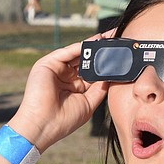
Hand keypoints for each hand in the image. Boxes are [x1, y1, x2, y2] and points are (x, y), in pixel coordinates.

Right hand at [9, 33, 109, 150]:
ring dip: (92, 46)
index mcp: (74, 87)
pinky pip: (66, 52)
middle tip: (116, 39)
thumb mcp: (89, 103)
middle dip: (100, 50)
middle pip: (85, 59)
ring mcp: (56, 69)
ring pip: (77, 53)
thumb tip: (111, 74)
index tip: (119, 55)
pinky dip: (80, 47)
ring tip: (108, 38)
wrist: (44, 126)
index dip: (104, 63)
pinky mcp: (47, 64)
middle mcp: (65, 76)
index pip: (92, 71)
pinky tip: (94, 42)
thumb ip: (99, 88)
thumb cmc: (65, 120)